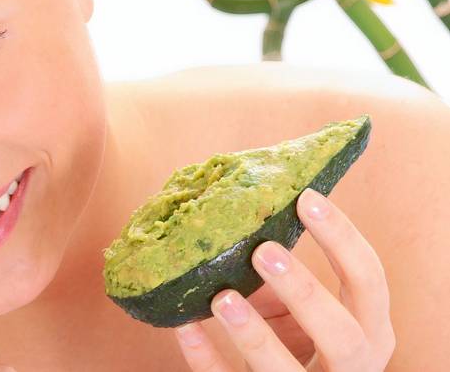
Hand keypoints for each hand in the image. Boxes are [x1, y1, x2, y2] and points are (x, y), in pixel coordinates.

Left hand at [173, 188, 395, 370]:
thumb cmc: (295, 343)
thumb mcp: (301, 311)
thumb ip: (281, 276)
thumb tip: (237, 221)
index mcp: (368, 330)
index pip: (368, 281)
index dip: (342, 239)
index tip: (306, 198)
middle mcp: (349, 366)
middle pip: (342, 334)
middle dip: (305, 292)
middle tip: (265, 252)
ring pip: (285, 370)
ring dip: (253, 333)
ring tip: (221, 297)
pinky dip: (205, 356)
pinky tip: (184, 326)